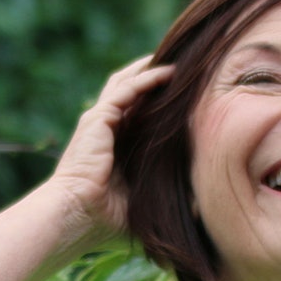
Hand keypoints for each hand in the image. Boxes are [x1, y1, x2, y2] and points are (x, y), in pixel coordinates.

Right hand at [50, 55, 174, 242]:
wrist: (75, 217)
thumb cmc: (104, 220)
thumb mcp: (144, 204)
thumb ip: (168, 199)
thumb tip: (205, 207)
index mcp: (113, 147)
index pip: (137, 113)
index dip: (158, 99)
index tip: (187, 93)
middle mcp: (104, 129)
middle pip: (131, 90)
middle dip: (153, 76)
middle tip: (185, 68)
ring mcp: (99, 122)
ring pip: (127, 82)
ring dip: (150, 69)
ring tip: (179, 60)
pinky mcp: (98, 119)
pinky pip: (125, 90)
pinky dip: (146, 78)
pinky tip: (168, 72)